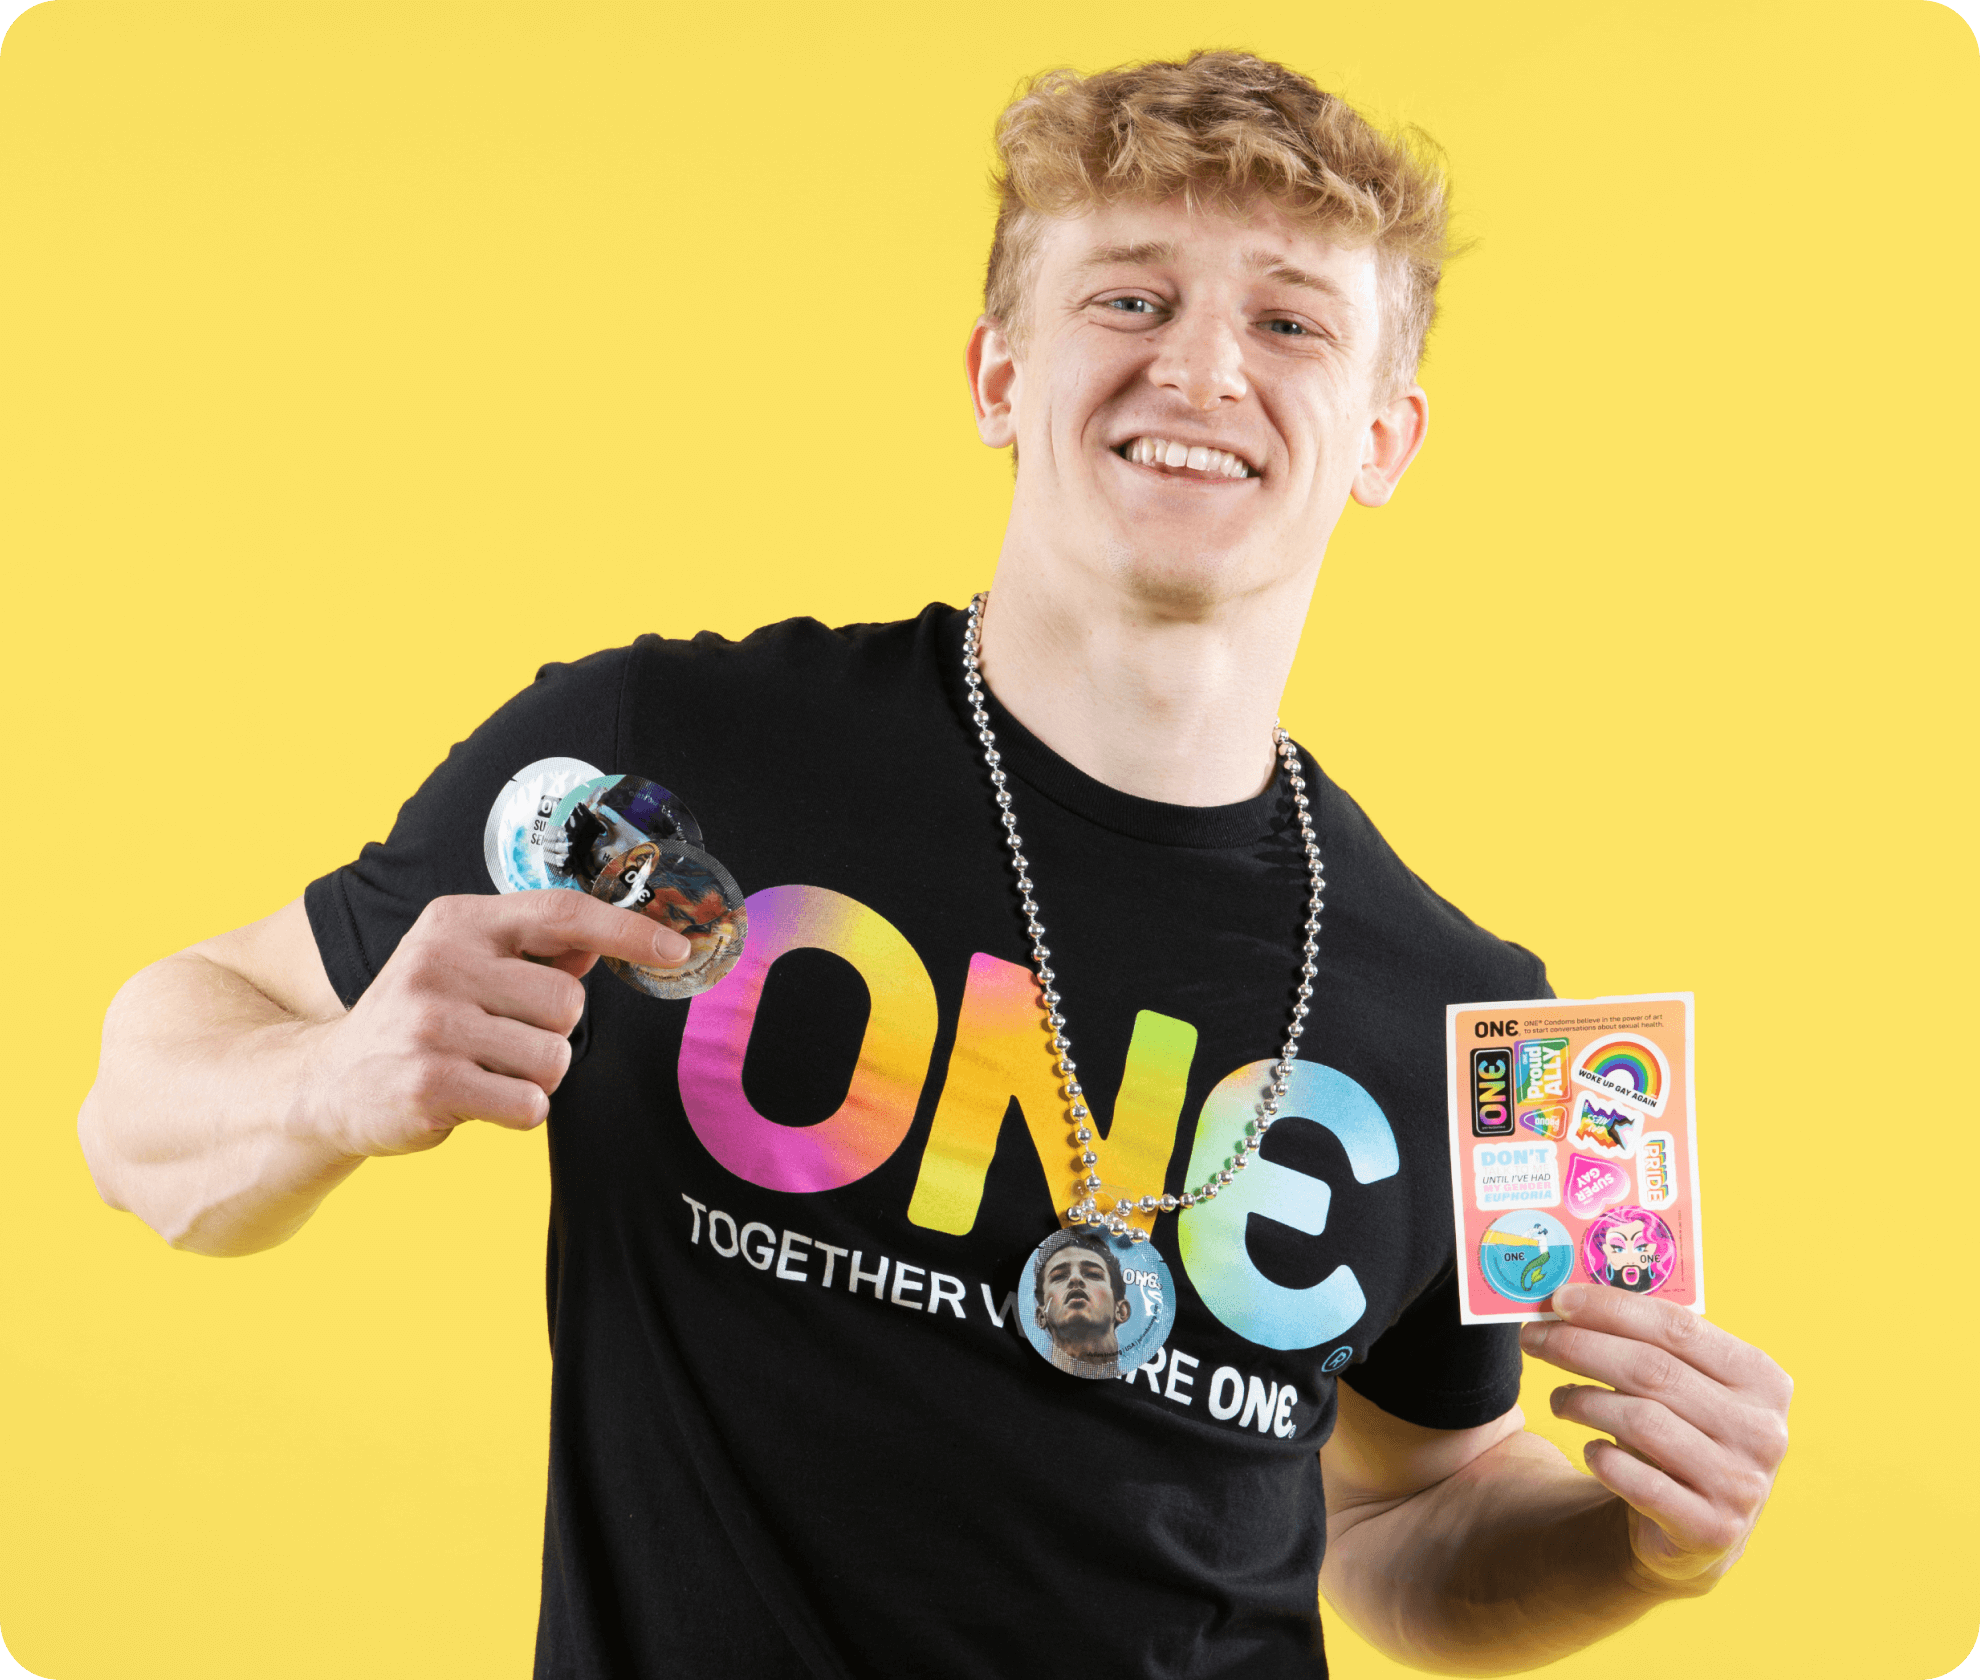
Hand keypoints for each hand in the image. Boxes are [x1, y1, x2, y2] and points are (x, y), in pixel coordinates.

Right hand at [297, 890, 690, 1158]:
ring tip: (485, 1070)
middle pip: (569, 1002)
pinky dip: (517, 1111)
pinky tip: (473, 1100)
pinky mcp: (429, 1085)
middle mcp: (442, 964)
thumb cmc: (418, 1019)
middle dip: (554, 1032)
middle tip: (502, 1040)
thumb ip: (533, 951)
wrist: (324, 1083)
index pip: (563, 913)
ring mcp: (432, 1025)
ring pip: (555, 1058)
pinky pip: (530, 1105)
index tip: (678, 949)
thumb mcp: (463, 964)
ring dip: (535, 1076)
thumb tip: (606, 942)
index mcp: (458, 921)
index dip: (629, 930)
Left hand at [1519, 1284, 1791, 1593]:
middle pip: (1652, 1370)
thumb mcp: (1681, 1386)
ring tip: (1557, 1399)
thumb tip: (1567, 1299)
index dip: (1611, 1308)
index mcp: (1761, 1378)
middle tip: (1532, 1338)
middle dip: (1579, 1347)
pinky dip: (1602, 1458)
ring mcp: (1742, 1483)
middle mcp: (1762, 1429)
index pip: (1677, 1327)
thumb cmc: (1680, 1433)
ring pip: (1641, 1421)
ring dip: (1582, 1402)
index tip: (1558, 1299)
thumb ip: (1644, 1344)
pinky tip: (1589, 1449)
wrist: (1699, 1528)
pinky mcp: (1714, 1529)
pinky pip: (1639, 1481)